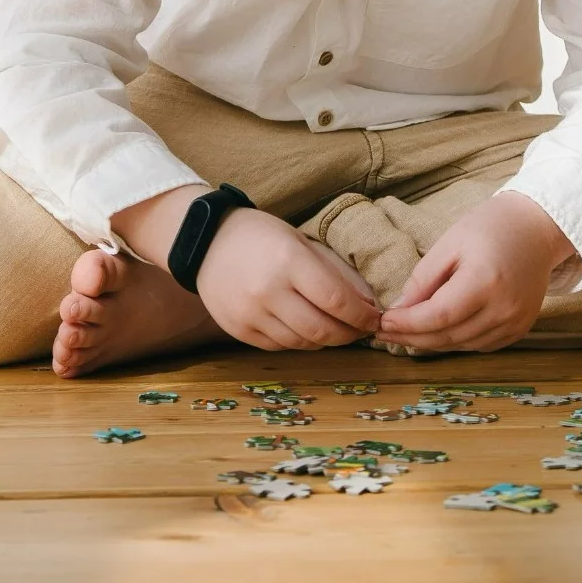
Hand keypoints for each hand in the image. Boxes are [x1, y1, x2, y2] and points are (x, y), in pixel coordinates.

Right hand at [111, 184, 381, 350]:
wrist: (206, 242)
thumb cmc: (261, 236)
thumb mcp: (301, 241)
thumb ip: (336, 272)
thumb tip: (369, 303)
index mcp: (288, 260)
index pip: (336, 300)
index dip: (361, 316)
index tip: (375, 319)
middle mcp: (268, 290)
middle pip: (322, 329)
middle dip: (349, 334)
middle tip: (360, 330)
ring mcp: (250, 314)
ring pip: (302, 342)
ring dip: (326, 340)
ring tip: (336, 329)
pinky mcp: (238, 330)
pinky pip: (280, 345)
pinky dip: (300, 341)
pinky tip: (306, 329)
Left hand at [375, 190, 574, 351]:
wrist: (535, 229)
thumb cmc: (490, 227)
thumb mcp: (449, 243)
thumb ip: (423, 279)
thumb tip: (398, 310)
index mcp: (485, 282)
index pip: (437, 316)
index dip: (406, 324)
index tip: (382, 323)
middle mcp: (504, 309)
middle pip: (449, 336)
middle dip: (412, 338)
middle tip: (385, 334)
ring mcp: (516, 322)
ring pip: (462, 345)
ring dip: (431, 343)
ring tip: (405, 334)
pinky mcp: (520, 328)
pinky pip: (480, 345)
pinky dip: (455, 342)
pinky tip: (437, 333)